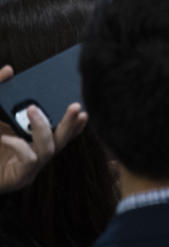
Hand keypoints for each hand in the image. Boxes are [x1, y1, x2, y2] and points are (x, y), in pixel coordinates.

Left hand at [0, 65, 86, 193]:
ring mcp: (31, 167)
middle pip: (63, 137)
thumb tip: (9, 69)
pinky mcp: (20, 177)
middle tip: (76, 105)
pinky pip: (29, 159)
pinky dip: (20, 145)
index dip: (76, 118)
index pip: (63, 128)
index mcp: (34, 137)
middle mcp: (37, 152)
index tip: (83, 105)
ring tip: (32, 110)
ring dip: (43, 127)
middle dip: (71, 121)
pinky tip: (6, 137)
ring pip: (50, 148)